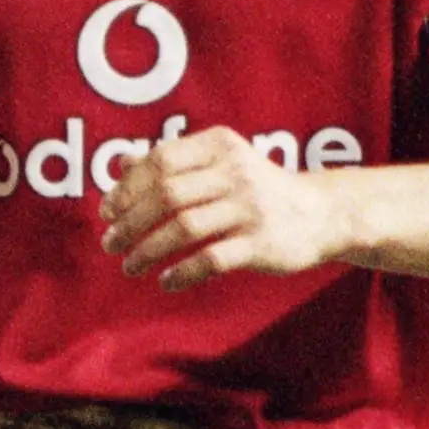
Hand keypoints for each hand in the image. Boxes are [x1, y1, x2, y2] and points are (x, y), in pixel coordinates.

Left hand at [101, 130, 345, 287]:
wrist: (321, 214)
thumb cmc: (255, 190)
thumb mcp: (218, 165)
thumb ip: (172, 163)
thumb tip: (120, 162)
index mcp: (220, 146)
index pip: (160, 162)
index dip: (127, 189)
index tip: (107, 213)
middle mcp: (236, 172)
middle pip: (167, 196)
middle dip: (130, 223)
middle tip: (110, 244)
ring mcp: (251, 207)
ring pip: (184, 228)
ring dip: (147, 250)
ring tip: (129, 265)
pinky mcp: (262, 242)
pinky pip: (210, 259)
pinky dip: (181, 273)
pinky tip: (165, 282)